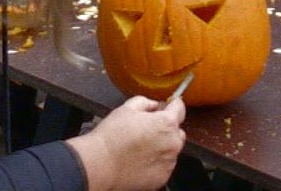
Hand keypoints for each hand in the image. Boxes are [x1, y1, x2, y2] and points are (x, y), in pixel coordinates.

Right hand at [66, 96, 185, 190]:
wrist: (100, 165)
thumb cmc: (111, 137)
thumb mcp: (126, 109)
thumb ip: (145, 102)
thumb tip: (152, 105)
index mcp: (166, 123)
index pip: (180, 108)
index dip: (173, 105)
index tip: (169, 105)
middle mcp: (172, 143)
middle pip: (177, 132)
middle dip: (166, 129)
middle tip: (147, 130)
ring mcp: (169, 163)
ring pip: (171, 150)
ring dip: (161, 147)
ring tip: (140, 147)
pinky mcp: (162, 178)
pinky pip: (164, 166)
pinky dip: (156, 162)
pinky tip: (139, 160)